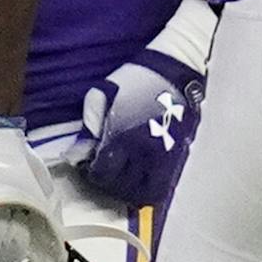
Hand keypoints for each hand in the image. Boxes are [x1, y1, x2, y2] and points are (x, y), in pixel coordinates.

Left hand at [68, 0, 214, 205]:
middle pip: (123, 188)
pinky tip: (144, 178)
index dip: (93, 174)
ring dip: (132, 191)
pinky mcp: (180, 158)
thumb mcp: (106, 91)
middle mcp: (146, 154)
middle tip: (105, 174)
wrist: (179, 68)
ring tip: (125, 180)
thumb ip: (91, 120)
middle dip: (110, 184)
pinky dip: (151, 188)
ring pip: (145, 193)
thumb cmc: (140, 78)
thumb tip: (81, 149)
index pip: (103, 174)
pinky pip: (164, 186)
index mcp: (125, 138)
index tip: (90, 166)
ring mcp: (166, 159)